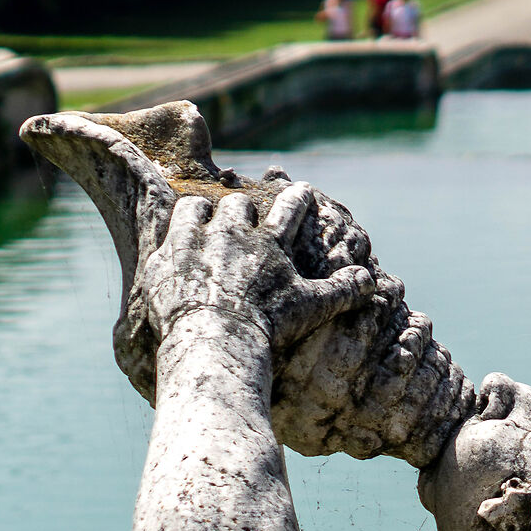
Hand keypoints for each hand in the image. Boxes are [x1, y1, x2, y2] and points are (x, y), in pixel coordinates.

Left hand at [139, 185, 371, 350]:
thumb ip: (343, 290)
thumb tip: (370, 278)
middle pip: (237, 204)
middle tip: (244, 215)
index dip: (298, 197)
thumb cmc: (270, 326)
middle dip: (243, 208)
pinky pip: (161, 236)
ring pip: (194, 208)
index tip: (302, 189)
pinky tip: (170, 247)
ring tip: (202, 219)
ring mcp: (191, 242)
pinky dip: (169, 240)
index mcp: (268, 241)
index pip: (290, 207)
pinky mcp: (161, 260)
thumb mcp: (313, 308)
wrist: (214, 341)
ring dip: (201, 212)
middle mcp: (229, 232)